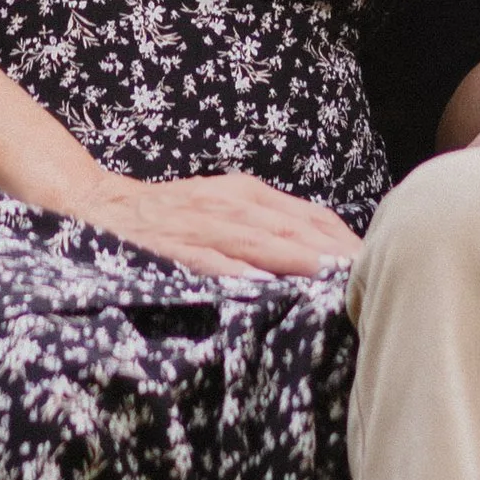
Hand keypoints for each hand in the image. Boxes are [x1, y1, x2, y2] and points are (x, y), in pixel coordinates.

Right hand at [82, 168, 362, 278]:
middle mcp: (230, 202)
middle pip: (294, 227)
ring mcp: (201, 222)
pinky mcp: (172, 244)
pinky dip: (235, 270)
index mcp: (247, 194)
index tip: (380, 263)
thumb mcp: (224, 210)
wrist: (99, 203)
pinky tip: (260, 285)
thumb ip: (266, 230)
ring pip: (258, 240)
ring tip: (332, 278)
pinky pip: (208, 259)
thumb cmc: (171, 215)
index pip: (309, 217)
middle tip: (372, 277)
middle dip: (334, 252)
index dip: (345, 240)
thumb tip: (320, 259)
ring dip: (297, 258)